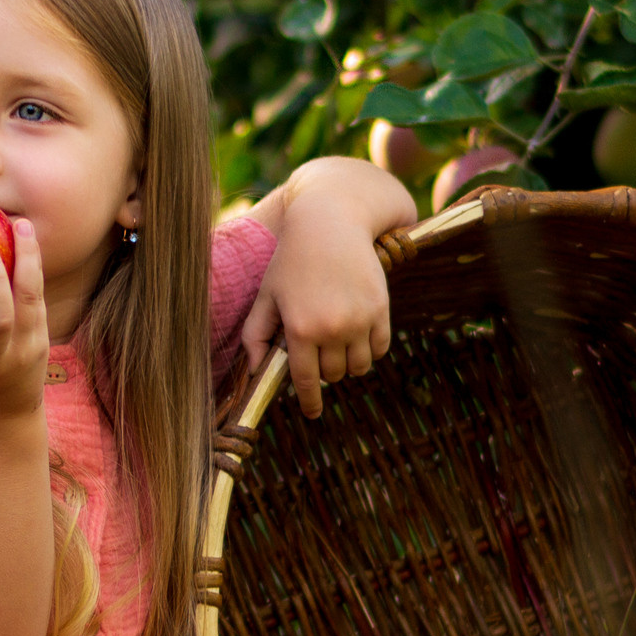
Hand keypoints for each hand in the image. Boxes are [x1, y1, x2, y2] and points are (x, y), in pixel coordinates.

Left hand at [241, 157, 408, 417]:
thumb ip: (256, 335)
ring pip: (359, 367)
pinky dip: (369, 350)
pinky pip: (379, 348)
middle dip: (324, 370)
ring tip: (337, 344)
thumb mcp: (267, 295)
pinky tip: (358, 336)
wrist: (331, 223)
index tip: (313, 412)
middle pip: (334, 375)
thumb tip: (255, 371)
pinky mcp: (381, 309)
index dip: (309, 402)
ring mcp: (360, 320)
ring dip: (348, 362)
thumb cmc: (291, 260)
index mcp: (300, 328)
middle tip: (317, 350)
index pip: (306, 381)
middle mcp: (332, 328)